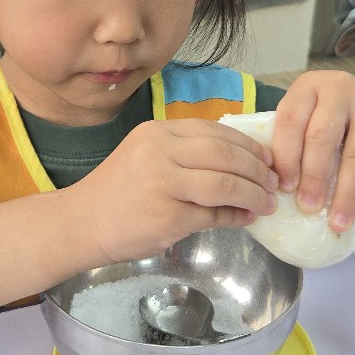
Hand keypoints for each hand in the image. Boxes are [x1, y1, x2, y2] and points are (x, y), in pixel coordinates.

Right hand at [68, 119, 277, 264]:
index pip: (215, 130)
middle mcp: (160, 151)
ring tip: (267, 202)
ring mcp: (163, 184)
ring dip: (253, 194)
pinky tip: (247, 218)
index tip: (267, 157)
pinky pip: (214, 215)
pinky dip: (237, 217)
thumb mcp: (148, 158)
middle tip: (274, 181)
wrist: (80, 223)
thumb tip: (241, 164)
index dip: (248, 144)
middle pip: (225, 154)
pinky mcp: (167, 217)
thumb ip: (187, 155)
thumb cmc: (117, 192)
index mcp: (158, 132)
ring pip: (225, 184)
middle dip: (257, 169)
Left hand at [270, 71, 354, 230]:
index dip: (286, 156)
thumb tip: (277, 189)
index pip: (292, 120)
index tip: (284, 189)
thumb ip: (290, 143)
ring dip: (347, 192)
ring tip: (338, 221)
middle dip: (315, 178)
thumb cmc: (323, 118)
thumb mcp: (302, 119)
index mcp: (308, 86)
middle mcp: (340, 88)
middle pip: (324, 136)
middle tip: (309, 209)